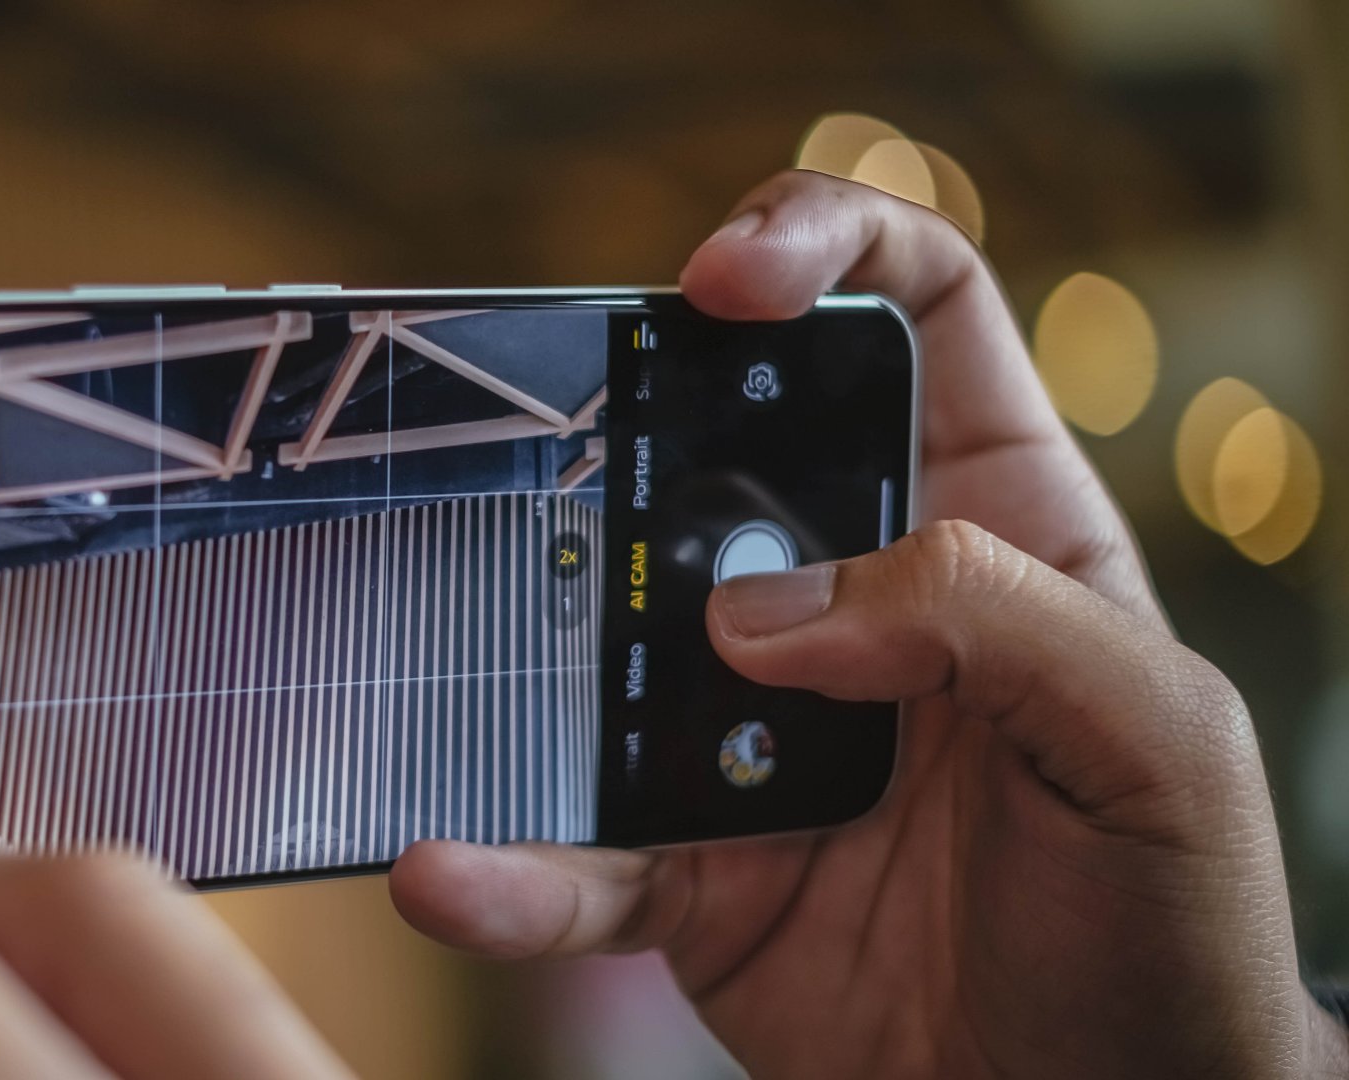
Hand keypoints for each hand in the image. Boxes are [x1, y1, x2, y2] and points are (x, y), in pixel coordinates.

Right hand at [389, 171, 1346, 1076]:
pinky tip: (454, 869)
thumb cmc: (1171, 923)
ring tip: (468, 663)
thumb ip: (988, 620)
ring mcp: (756, 729)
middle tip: (557, 445)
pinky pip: (580, 852)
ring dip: (531, 647)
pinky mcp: (695, 863)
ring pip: (609, 643)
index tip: (728, 279)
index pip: (915, 310)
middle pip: (712, 444)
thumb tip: (764, 612)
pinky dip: (511, 866)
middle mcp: (855, 604)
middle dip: (625, 421)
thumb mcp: (1150, 733)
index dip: (823, 246)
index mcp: (992, 525)